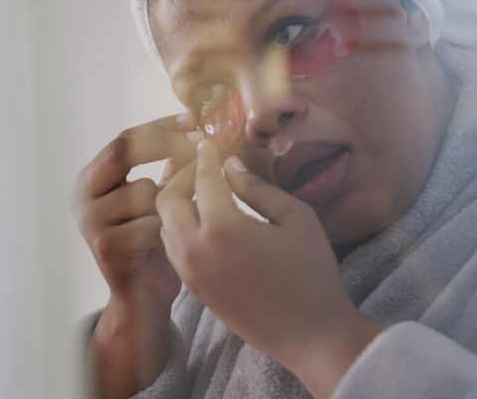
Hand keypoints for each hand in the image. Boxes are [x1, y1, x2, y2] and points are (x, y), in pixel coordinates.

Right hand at [73, 113, 198, 311]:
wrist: (142, 301)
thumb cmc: (155, 243)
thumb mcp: (161, 198)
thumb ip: (170, 166)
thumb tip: (198, 128)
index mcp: (91, 179)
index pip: (125, 138)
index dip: (162, 126)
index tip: (196, 120)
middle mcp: (81, 197)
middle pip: (124, 151)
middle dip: (167, 143)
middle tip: (201, 143)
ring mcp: (90, 223)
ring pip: (143, 189)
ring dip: (172, 199)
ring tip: (180, 219)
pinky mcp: (106, 248)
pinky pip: (151, 223)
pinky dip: (170, 229)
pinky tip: (172, 243)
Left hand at [156, 140, 380, 397]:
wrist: (310, 334)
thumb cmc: (311, 273)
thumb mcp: (295, 218)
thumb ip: (257, 188)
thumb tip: (230, 165)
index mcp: (222, 228)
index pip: (202, 178)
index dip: (206, 157)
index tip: (209, 143)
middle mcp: (195, 250)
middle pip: (168, 199)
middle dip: (180, 176)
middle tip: (200, 165)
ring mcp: (190, 273)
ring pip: (164, 225)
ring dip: (176, 202)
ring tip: (199, 189)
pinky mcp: (193, 290)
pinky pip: (173, 248)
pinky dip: (179, 227)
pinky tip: (202, 220)